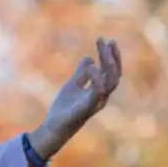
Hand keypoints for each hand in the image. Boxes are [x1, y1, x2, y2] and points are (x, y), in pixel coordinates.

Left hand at [29, 37, 122, 158]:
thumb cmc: (64, 108)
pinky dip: (97, 79)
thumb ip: (81, 73)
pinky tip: (92, 65)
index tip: (105, 40)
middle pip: (114, 74)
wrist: (54, 126)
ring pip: (111, 82)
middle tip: (106, 41)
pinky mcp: (87, 108)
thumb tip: (89, 57)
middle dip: (112, 56)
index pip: (109, 71)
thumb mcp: (72, 85)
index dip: (110, 56)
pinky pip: (98, 92)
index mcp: (99, 90)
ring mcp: (96, 102)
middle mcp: (101, 96)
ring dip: (108, 64)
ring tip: (102, 49)